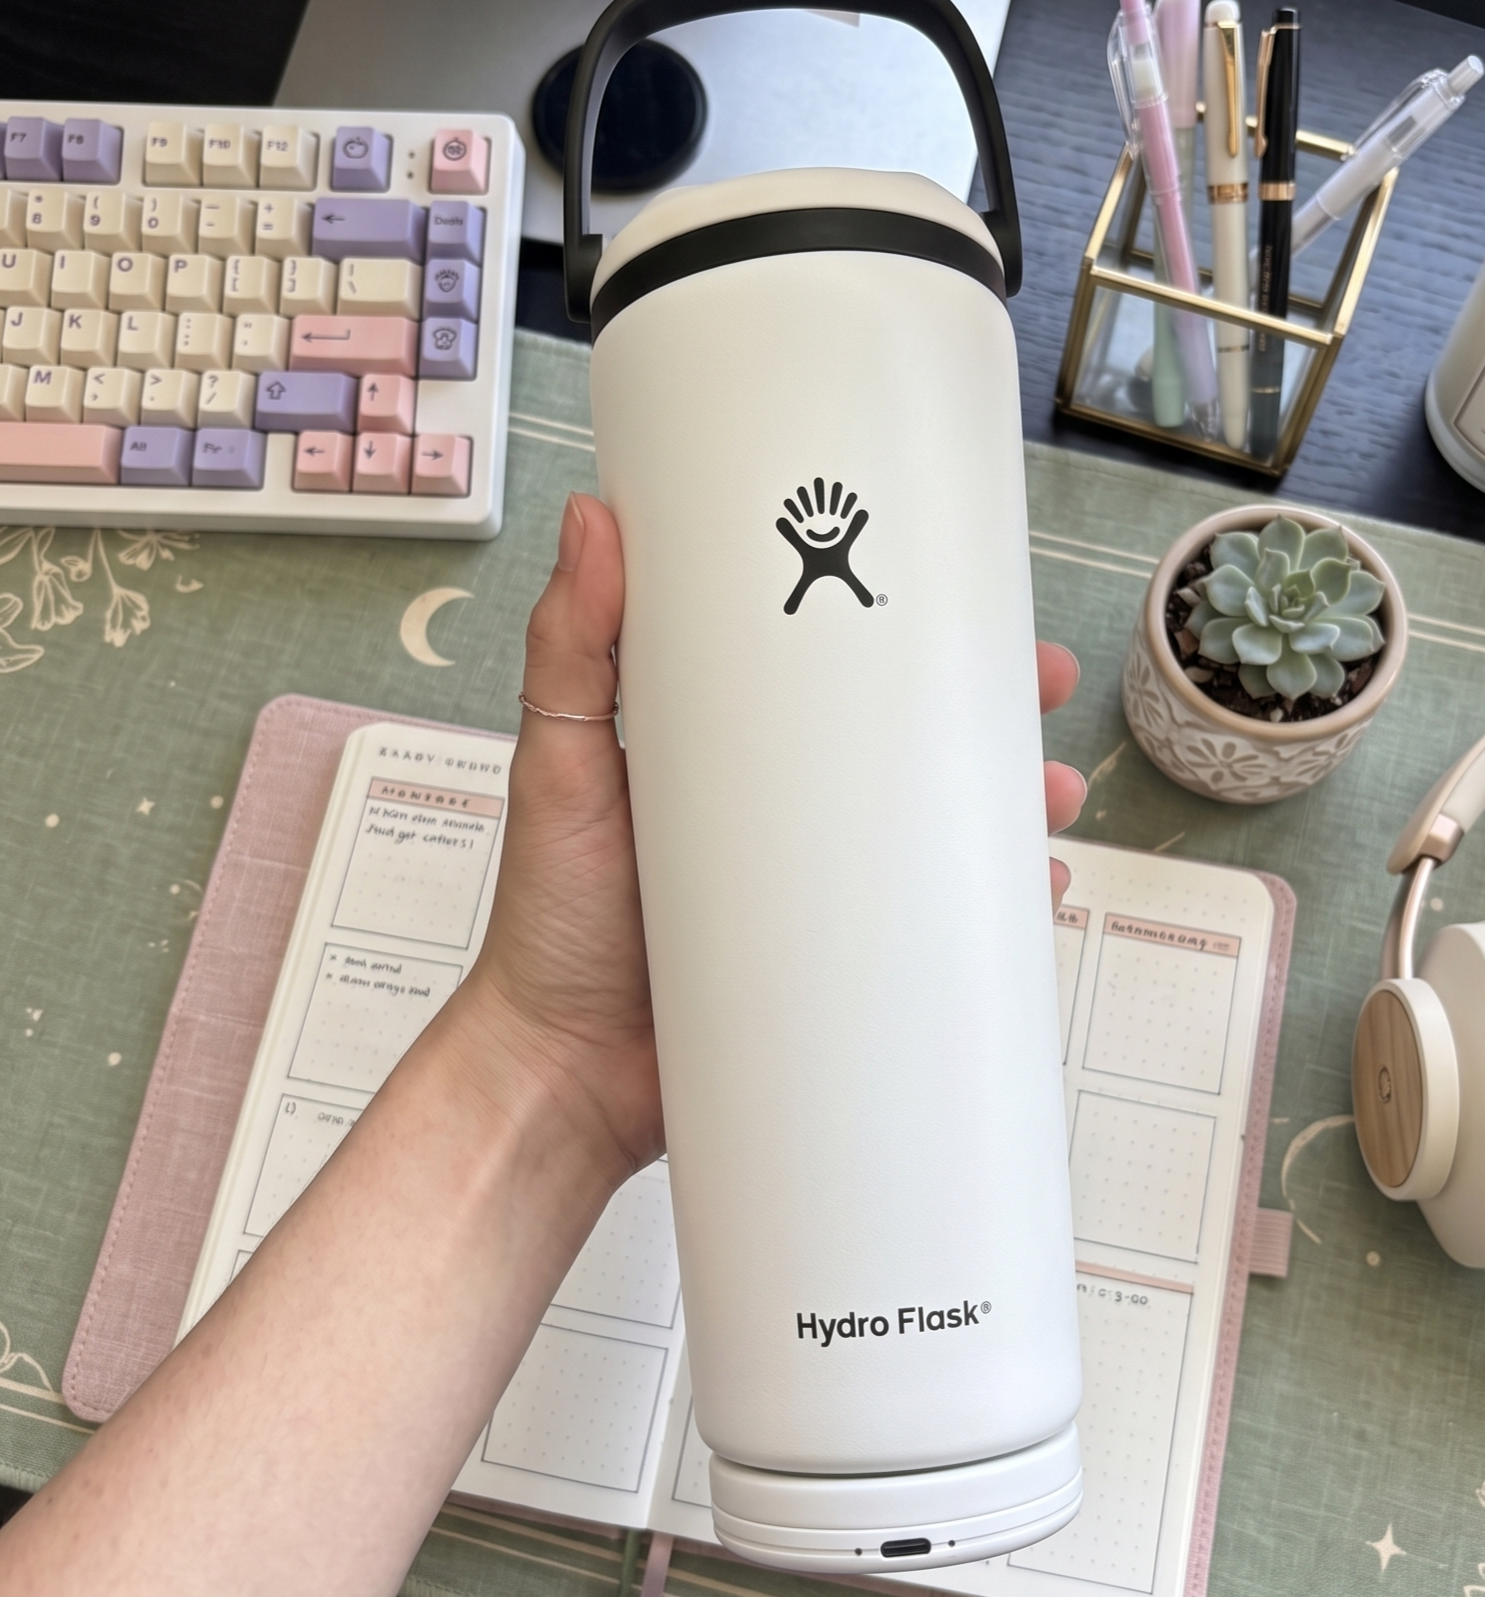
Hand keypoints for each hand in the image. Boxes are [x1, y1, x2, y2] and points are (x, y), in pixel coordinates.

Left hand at [470, 494, 1085, 1176]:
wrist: (561, 1075)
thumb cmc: (549, 922)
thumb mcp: (556, 764)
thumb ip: (569, 649)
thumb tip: (591, 522)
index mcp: (722, 747)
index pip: (821, 666)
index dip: (890, 626)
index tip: (948, 590)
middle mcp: (778, 811)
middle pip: (900, 741)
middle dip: (983, 711)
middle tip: (1036, 686)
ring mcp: (813, 887)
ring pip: (933, 829)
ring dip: (1003, 805)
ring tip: (1048, 797)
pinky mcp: (835, 960)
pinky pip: (929, 925)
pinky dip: (987, 905)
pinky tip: (1030, 892)